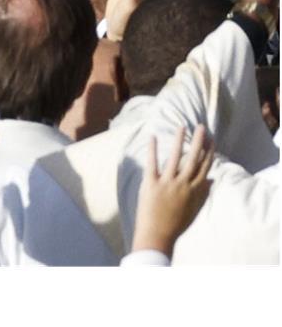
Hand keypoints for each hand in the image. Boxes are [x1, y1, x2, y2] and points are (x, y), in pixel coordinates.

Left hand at [132, 125, 213, 256]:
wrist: (158, 235)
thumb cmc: (176, 224)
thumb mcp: (194, 209)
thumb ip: (202, 194)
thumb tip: (211, 180)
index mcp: (194, 191)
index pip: (204, 167)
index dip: (209, 153)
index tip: (211, 139)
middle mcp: (183, 185)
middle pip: (194, 159)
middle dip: (198, 142)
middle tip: (201, 127)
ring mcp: (168, 184)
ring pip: (176, 158)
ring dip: (179, 141)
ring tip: (182, 127)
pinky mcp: (151, 184)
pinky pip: (152, 163)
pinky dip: (152, 150)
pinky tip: (153, 136)